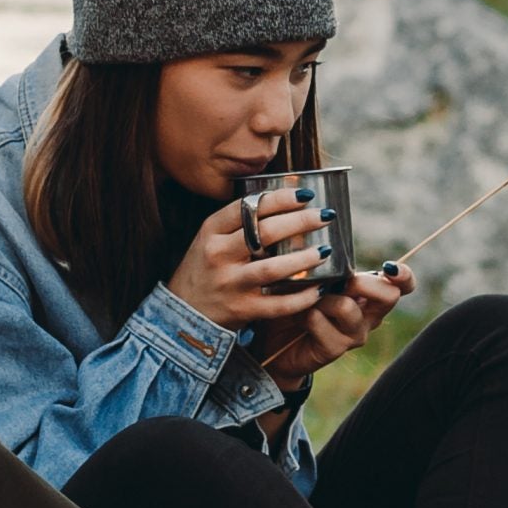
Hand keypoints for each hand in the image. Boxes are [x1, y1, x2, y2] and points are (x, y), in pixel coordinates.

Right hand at [165, 189, 336, 332]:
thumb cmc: (204, 269)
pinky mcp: (241, 310)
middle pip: (265, 232)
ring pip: (273, 268)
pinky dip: (301, 298)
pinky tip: (318, 289)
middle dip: (300, 221)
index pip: (248, 207)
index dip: (280, 198)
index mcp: (211, 231)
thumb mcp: (210, 239)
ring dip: (304, 258)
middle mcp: (219, 255)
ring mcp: (230, 283)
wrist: (182, 313)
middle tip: (325, 216)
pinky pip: (277, 304)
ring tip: (325, 250)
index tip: (306, 194)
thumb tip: (283, 202)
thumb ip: (238, 223)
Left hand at [257, 266, 414, 390]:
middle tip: (336, 282)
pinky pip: (319, 320)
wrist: (277, 341)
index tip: (388, 267)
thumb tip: (326, 250)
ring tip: (306, 299)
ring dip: (322, 298)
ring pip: (347, 307)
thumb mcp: (315, 277)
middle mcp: (369, 316)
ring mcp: (354, 334)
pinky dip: (303, 313)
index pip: (403, 286)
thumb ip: (329, 266)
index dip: (403, 275)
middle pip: (389, 296)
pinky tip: (297, 317)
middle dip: (361, 282)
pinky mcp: (335, 349)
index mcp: (370, 295)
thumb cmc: (297, 300)